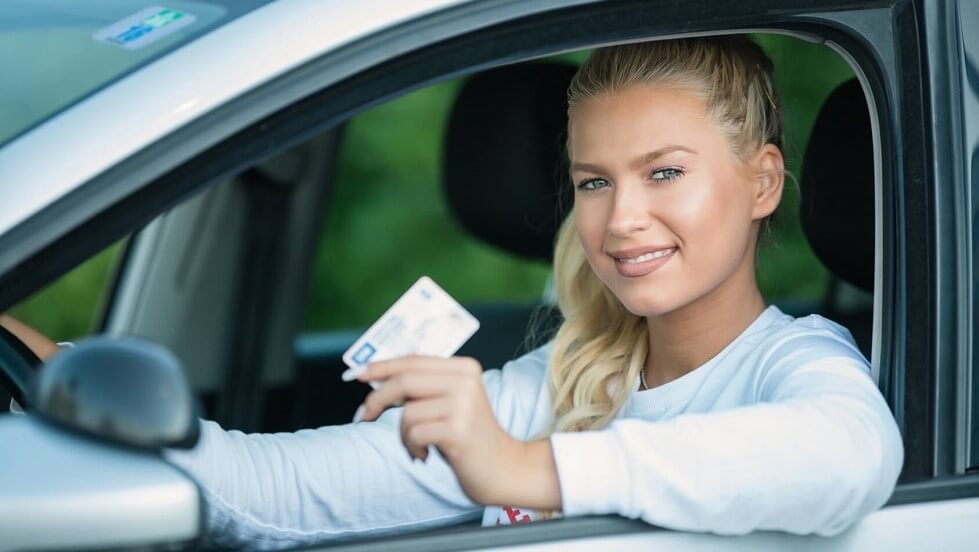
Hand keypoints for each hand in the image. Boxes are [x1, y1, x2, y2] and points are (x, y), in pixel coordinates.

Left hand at [357, 356, 560, 509]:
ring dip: (403, 435)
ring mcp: (464, 405)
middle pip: (405, 380)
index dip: (381, 366)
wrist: (504, 468)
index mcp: (464, 368)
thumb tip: (376, 377)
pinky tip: (426, 454)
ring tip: (419, 445)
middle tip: (361, 416)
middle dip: (376, 399)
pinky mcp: (458, 430)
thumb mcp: (450, 402)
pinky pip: (413, 434)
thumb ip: (423, 386)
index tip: (355, 374)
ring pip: (407, 412)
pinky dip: (412, 447)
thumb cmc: (469, 437)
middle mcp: (465, 381)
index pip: (413, 360)